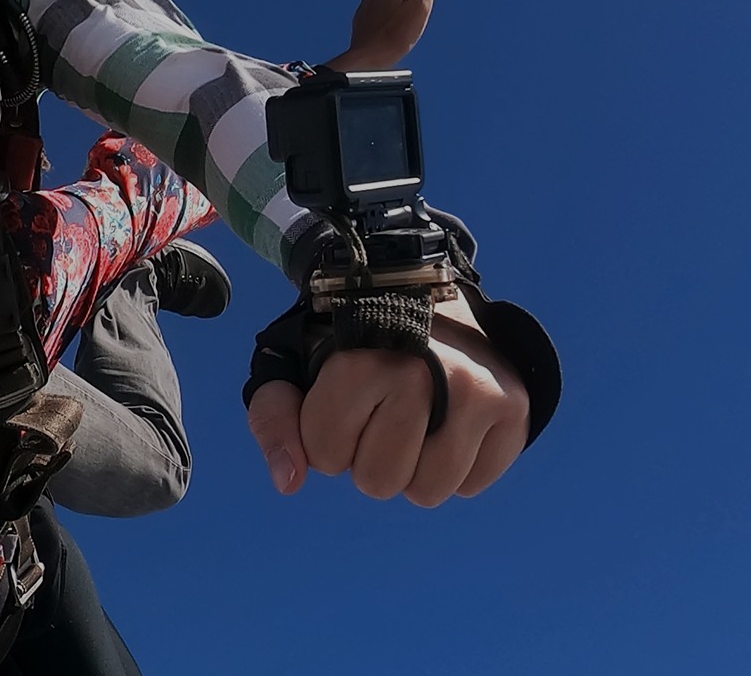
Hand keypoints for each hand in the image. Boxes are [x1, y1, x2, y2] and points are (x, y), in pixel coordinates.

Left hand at [244, 291, 529, 506]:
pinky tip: (446, 424)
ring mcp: (480, 393)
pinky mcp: (514, 409)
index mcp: (364, 363)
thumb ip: (274, 420)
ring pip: (429, 492)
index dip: (324, 438)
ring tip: (411, 421)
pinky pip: (473, 485)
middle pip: (379, 482)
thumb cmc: (347, 341)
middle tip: (377, 413)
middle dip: (367, 458)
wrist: (422, 297)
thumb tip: (289, 481)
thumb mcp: (292, 366)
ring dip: (412, 470)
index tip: (338, 402)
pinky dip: (455, 467)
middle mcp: (428, 376)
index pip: (327, 455)